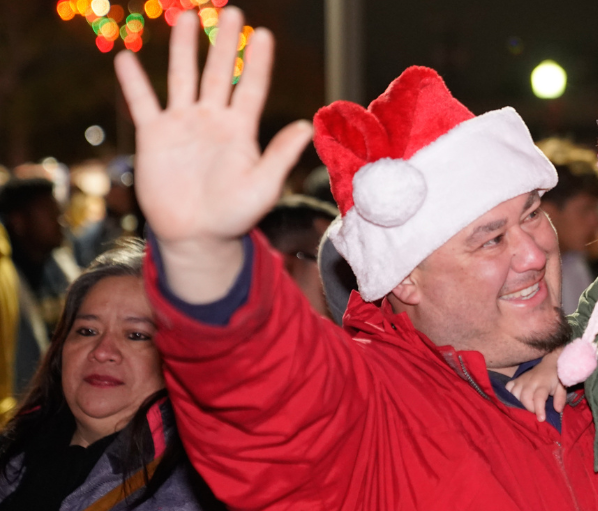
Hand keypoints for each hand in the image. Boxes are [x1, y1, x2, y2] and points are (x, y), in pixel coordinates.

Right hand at [113, 8, 311, 300]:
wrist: (196, 236)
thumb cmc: (235, 216)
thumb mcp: (264, 187)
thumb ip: (281, 155)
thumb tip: (305, 125)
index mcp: (241, 131)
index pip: (251, 88)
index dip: (257, 62)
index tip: (264, 35)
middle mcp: (212, 121)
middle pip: (218, 73)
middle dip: (224, 43)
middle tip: (233, 11)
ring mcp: (182, 125)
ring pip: (182, 78)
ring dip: (184, 49)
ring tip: (188, 18)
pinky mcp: (154, 136)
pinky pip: (142, 104)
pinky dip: (133, 83)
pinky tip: (127, 57)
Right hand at [505, 351, 565, 421]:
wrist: (549, 364)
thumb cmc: (556, 378)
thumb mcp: (562, 387)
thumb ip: (560, 398)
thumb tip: (558, 410)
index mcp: (543, 383)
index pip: (539, 397)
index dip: (539, 409)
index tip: (541, 419)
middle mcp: (531, 381)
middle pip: (525, 397)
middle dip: (529, 408)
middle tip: (535, 412)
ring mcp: (522, 379)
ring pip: (514, 393)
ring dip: (518, 403)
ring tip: (526, 407)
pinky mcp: (516, 379)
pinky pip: (508, 387)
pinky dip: (509, 394)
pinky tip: (515, 399)